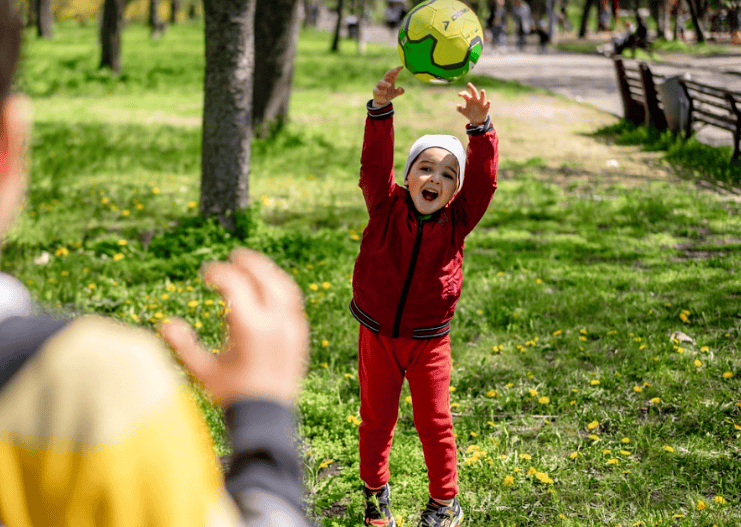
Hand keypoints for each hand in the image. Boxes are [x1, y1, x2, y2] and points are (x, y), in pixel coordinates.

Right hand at [161, 248, 308, 407]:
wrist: (268, 417)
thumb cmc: (233, 395)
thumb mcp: (203, 372)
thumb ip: (183, 346)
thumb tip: (164, 323)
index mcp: (250, 329)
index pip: (235, 285)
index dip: (218, 273)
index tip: (205, 273)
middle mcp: (275, 324)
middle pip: (265, 278)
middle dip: (249, 263)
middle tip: (235, 255)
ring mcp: (291, 328)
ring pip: (285, 287)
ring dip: (268, 272)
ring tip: (253, 266)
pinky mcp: (300, 335)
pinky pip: (294, 302)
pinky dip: (281, 289)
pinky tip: (270, 288)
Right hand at [373, 66, 404, 106]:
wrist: (381, 102)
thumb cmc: (389, 95)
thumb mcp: (395, 93)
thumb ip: (400, 91)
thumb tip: (401, 88)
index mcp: (390, 80)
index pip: (393, 74)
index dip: (397, 70)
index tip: (401, 67)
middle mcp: (384, 81)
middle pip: (387, 75)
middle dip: (391, 72)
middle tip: (396, 71)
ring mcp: (379, 86)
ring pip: (381, 82)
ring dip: (385, 83)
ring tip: (390, 85)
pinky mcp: (375, 91)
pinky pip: (377, 90)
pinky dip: (381, 92)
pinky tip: (385, 93)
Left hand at [456, 82, 490, 125]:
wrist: (477, 120)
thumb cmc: (470, 113)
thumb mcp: (464, 112)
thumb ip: (460, 109)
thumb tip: (458, 105)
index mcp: (469, 100)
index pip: (466, 94)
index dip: (462, 93)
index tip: (459, 95)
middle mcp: (475, 99)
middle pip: (474, 92)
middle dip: (472, 88)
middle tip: (468, 84)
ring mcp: (481, 103)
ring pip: (482, 97)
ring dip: (482, 94)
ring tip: (482, 91)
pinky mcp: (486, 107)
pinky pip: (487, 104)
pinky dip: (488, 103)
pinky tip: (488, 101)